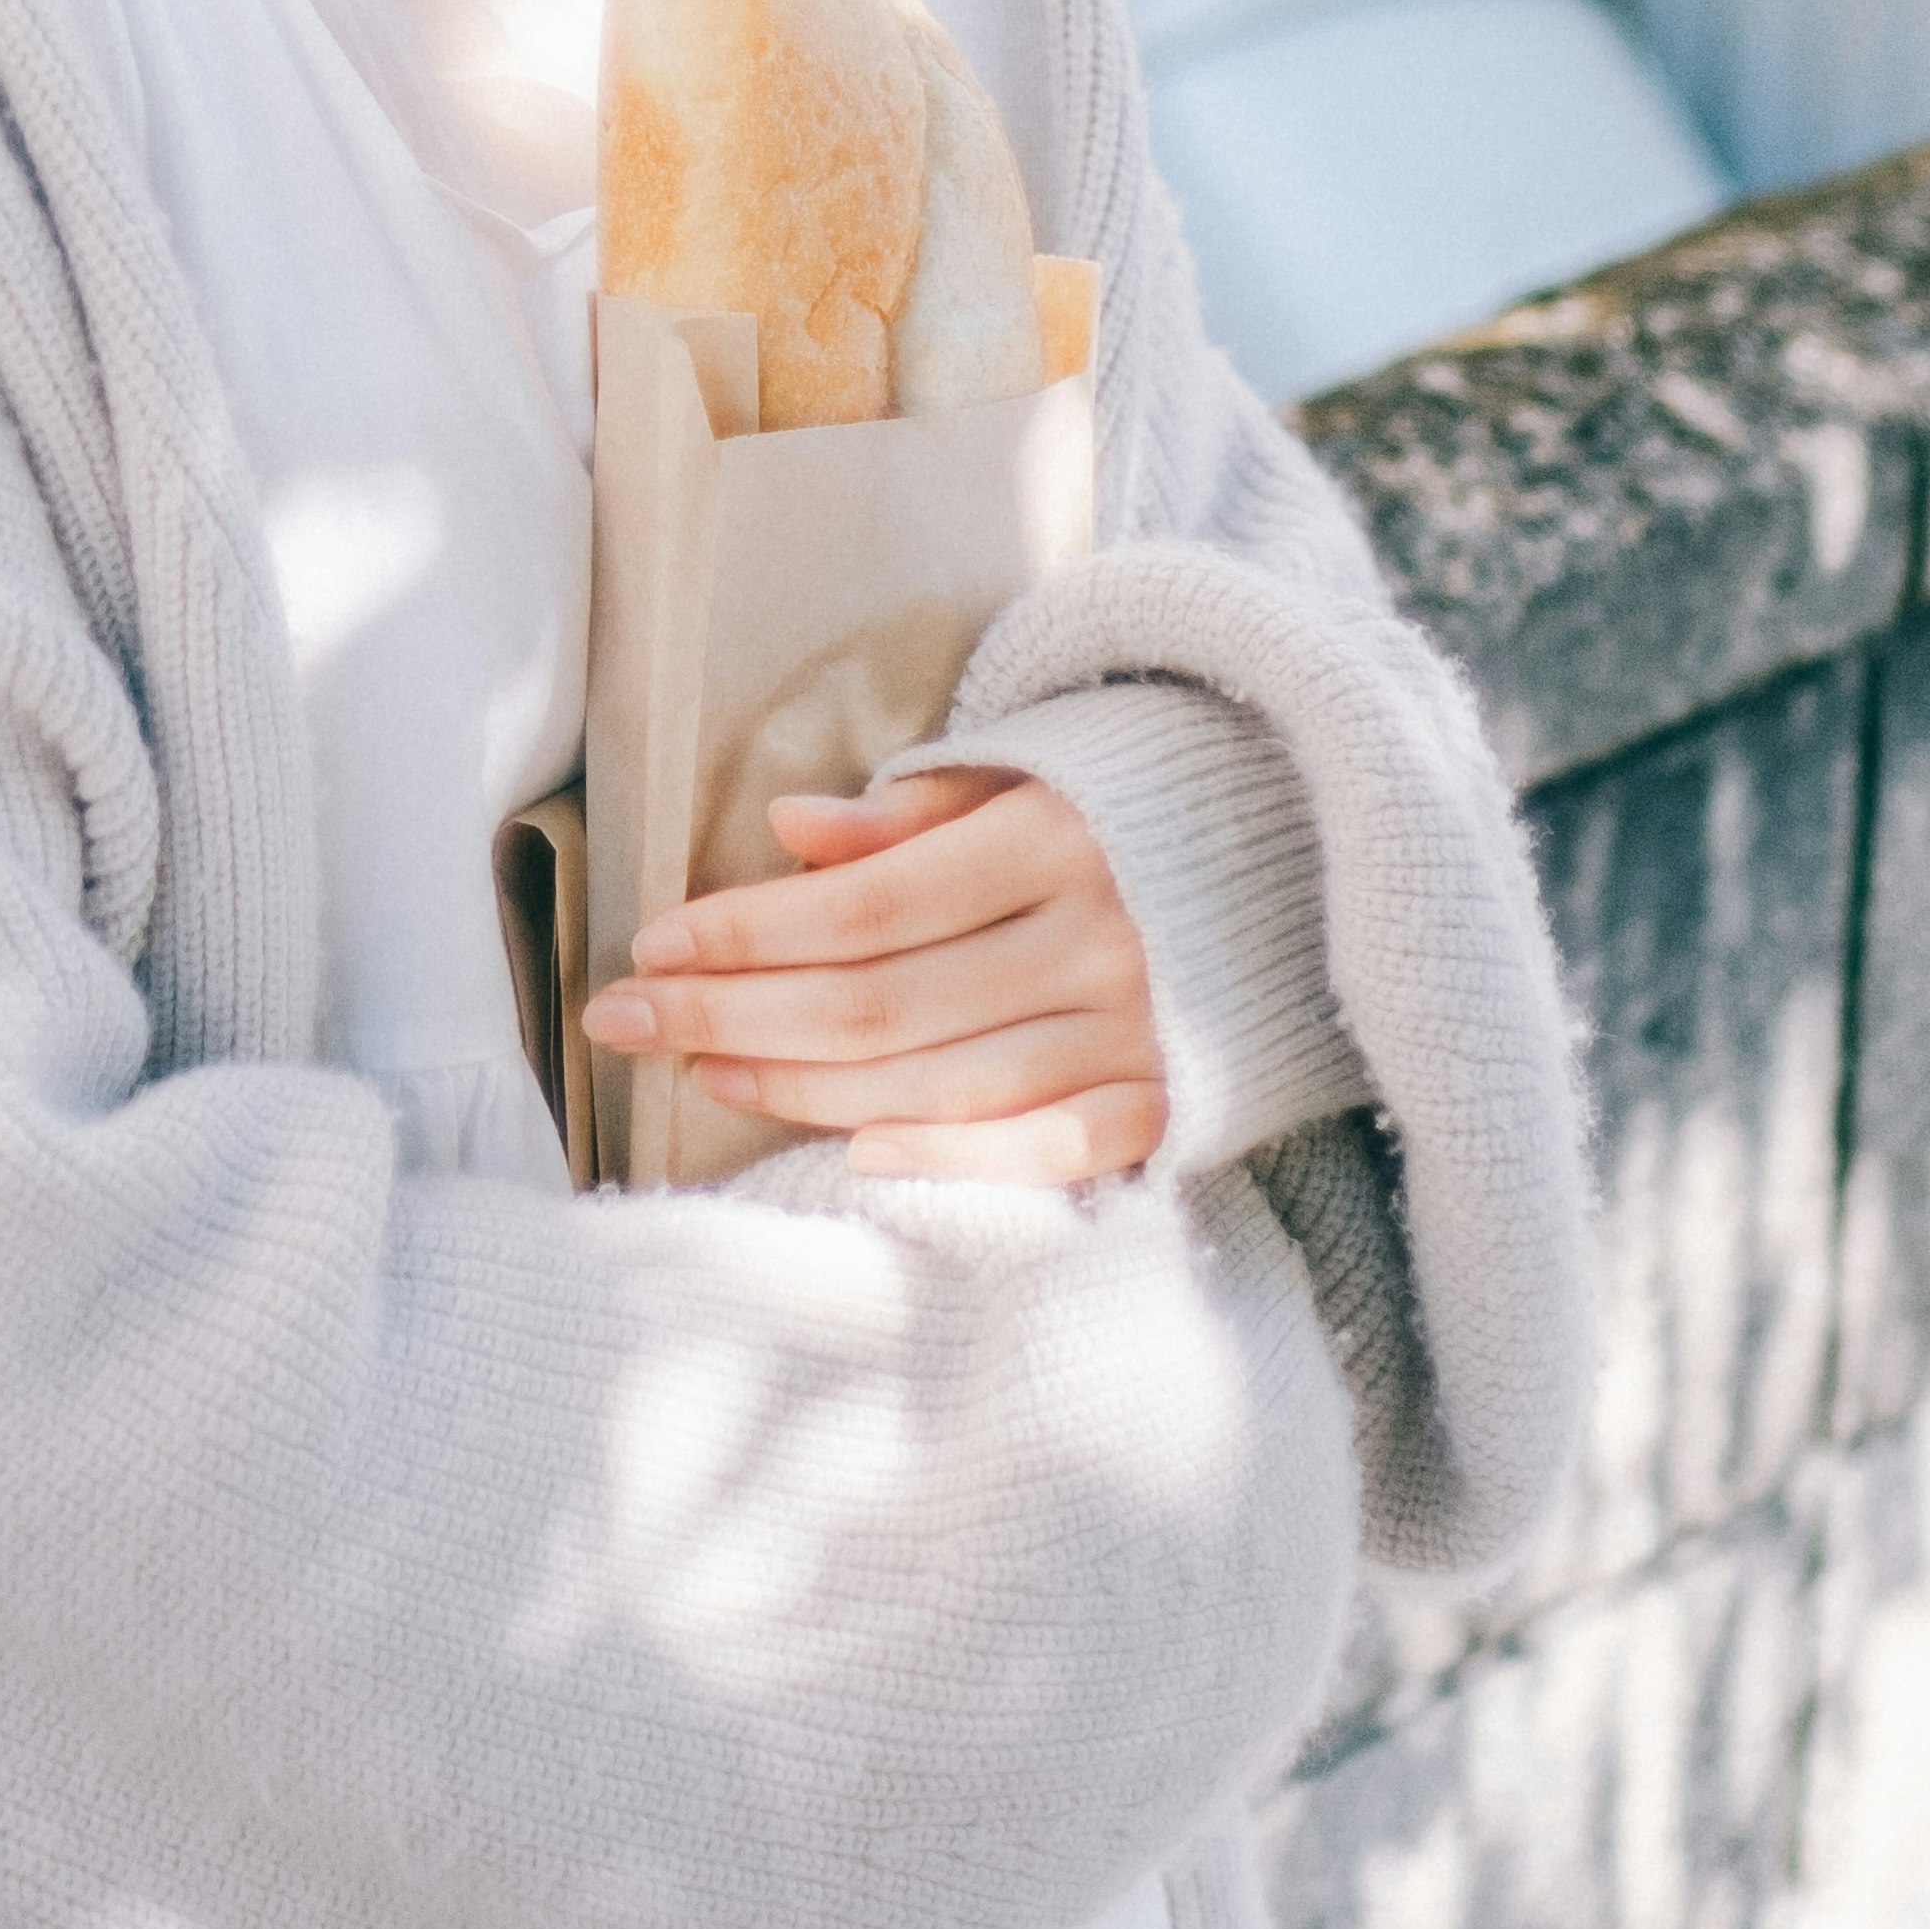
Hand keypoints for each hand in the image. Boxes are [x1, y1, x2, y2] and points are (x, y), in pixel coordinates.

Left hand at [578, 766, 1167, 1182]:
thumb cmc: (1130, 805)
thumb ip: (911, 812)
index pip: (867, 904)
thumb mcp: (1029, 772)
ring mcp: (1135, 1033)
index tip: (653, 941)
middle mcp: (1095, 941)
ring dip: (803, 1085)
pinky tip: (854, 1154)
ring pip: (938, 1081)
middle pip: (879, 1003)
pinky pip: (1049, 1150)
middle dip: (734, 1012)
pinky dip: (953, 1156)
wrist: (1305, 862)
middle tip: (623, 1019)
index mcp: (1053, 839)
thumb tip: (787, 831)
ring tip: (701, 1068)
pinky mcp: (1167, 1104)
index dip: (752, 930)